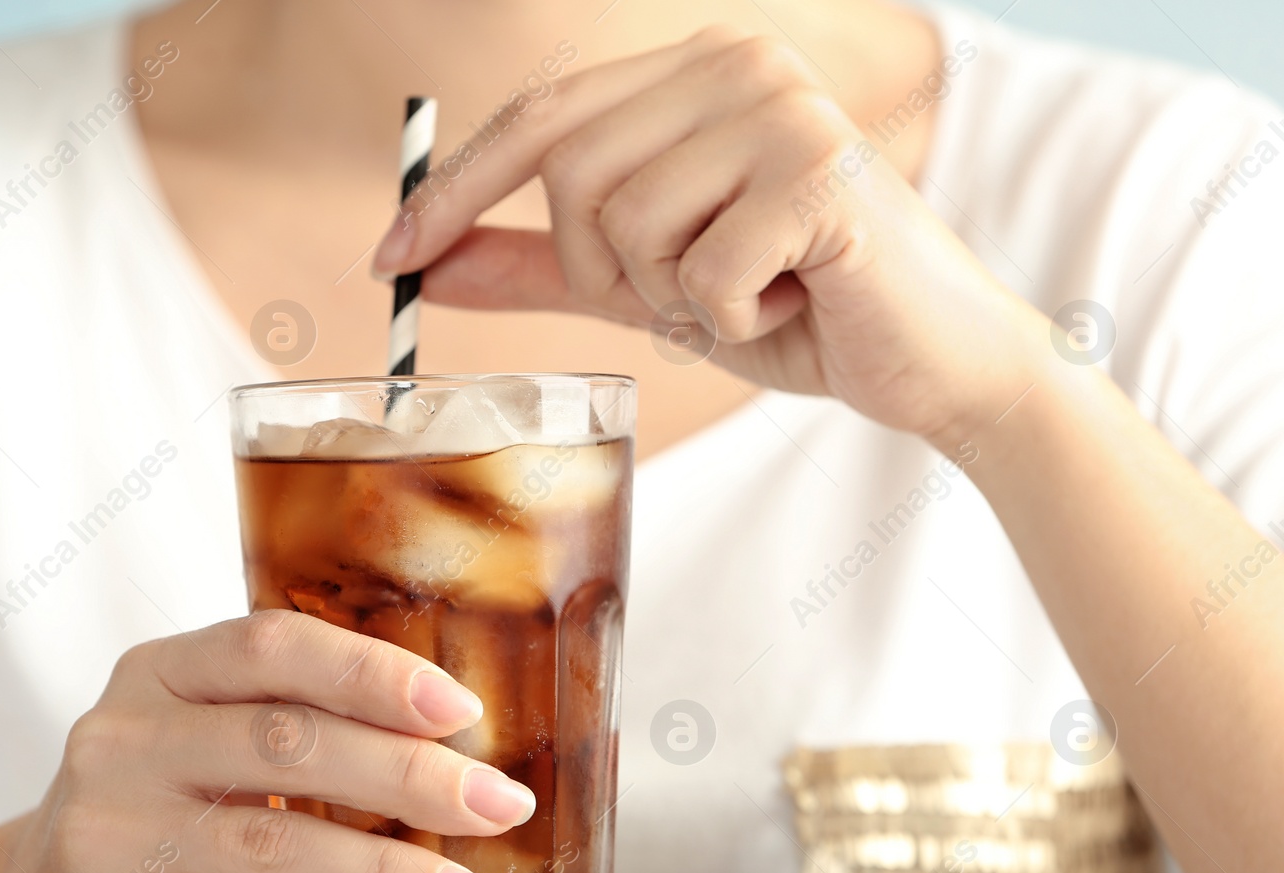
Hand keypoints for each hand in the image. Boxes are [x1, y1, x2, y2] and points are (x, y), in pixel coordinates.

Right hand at [0, 611, 531, 872]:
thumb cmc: (146, 814)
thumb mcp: (194, 739)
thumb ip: (288, 719)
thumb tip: (450, 743)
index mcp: (158, 675)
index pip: (271, 648)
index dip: (371, 674)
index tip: (460, 710)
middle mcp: (126, 744)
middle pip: (288, 745)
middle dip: (410, 777)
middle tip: (498, 805)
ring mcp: (116, 838)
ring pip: (280, 850)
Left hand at [373, 28, 1043, 448]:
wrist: (930, 363)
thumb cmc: (795, 308)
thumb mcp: (646, 286)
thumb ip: (541, 266)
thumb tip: (429, 263)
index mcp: (694, 72)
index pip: (539, 117)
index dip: (454, 192)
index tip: (388, 260)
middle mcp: (737, 64)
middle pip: (570, 177)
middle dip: (606, 272)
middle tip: (686, 295)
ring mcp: (784, 109)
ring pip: (626, 229)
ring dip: (672, 299)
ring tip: (754, 290)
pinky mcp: (822, 174)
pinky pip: (700, 275)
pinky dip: (733, 318)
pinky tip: (796, 300)